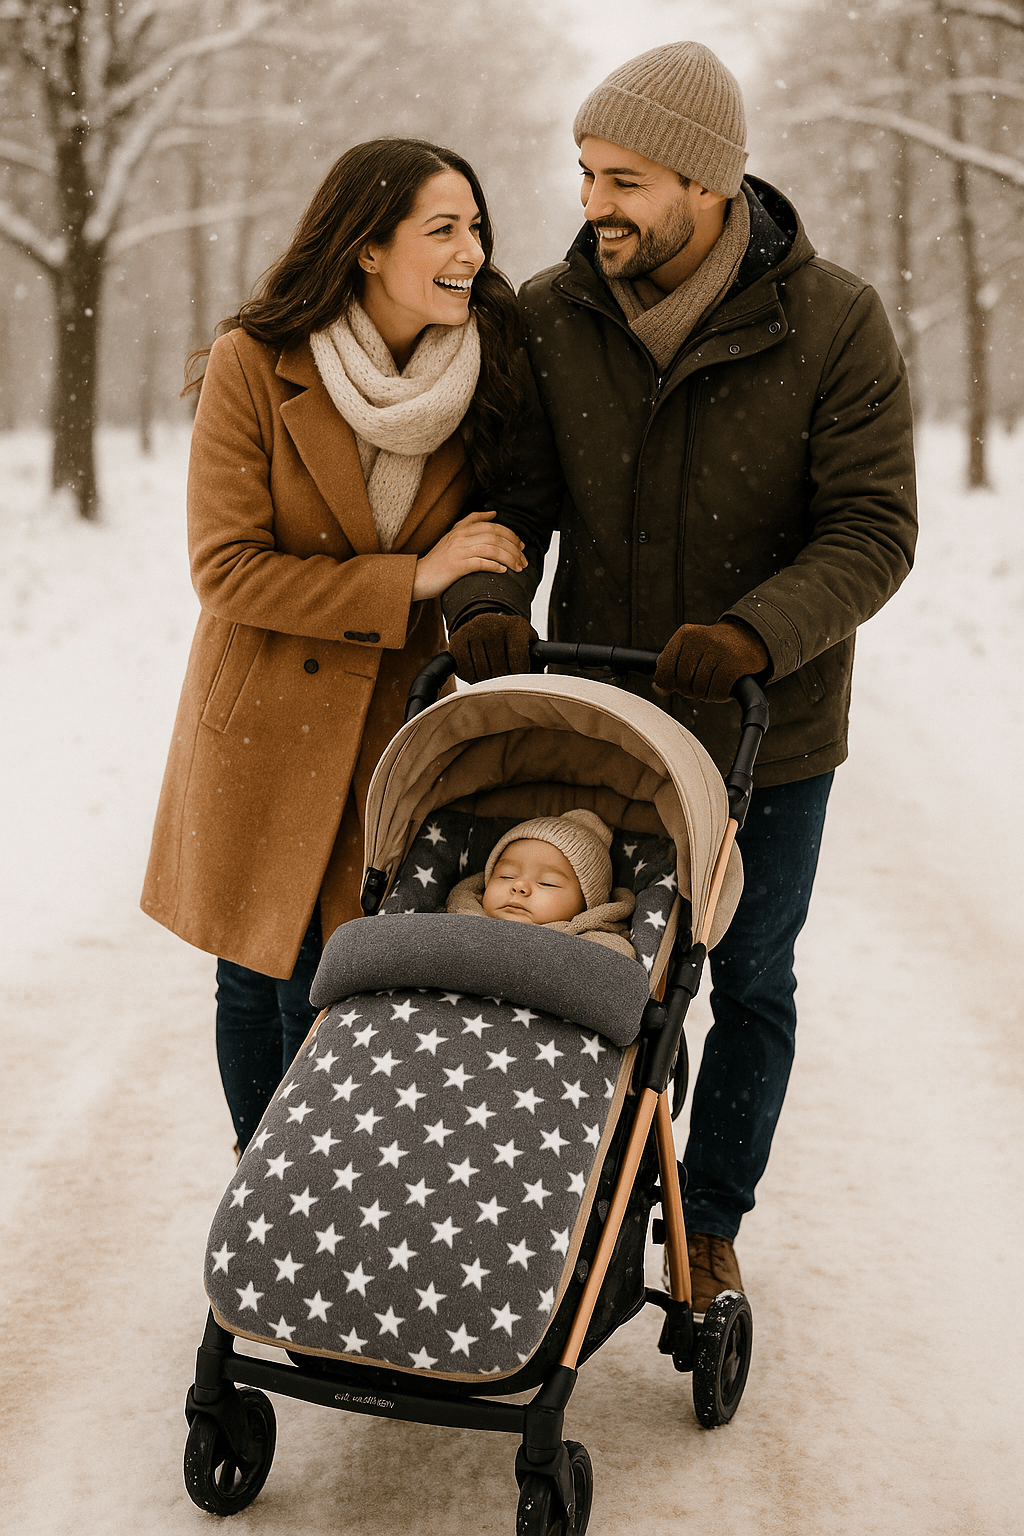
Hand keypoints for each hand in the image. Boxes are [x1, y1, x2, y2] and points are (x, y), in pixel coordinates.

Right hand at [412, 510, 526, 601]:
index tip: (521, 545)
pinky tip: (503, 571)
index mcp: (461, 529)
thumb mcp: (453, 537)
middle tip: (524, 559)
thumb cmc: (438, 561)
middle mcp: (460, 537)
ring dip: (509, 558)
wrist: (418, 577)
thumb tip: (493, 514)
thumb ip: (471, 523)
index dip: (510, 534)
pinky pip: (480, 563)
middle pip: (495, 536)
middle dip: (514, 548)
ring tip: (518, 567)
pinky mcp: (456, 566)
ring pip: (491, 549)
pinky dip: (495, 566)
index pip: (493, 526)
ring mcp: (458, 551)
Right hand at [447, 612, 536, 680]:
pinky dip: (471, 678)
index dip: (520, 675)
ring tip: (492, 680)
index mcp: (515, 625)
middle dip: (504, 682)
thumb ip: (537, 658)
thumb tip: (539, 676)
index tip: (519, 682)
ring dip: (487, 683)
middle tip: (505, 685)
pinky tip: (478, 675)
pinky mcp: (457, 638)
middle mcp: (493, 624)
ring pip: (482, 671)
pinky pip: (465, 669)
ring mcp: (473, 630)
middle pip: (499, 668)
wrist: (486, 623)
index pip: (519, 658)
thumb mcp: (527, 642)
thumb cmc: (511, 640)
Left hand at [654, 620, 769, 701]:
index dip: (670, 684)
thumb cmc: (716, 650)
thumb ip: (671, 668)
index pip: (663, 670)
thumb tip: (658, 688)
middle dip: (691, 690)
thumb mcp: (690, 652)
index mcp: (684, 635)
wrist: (751, 638)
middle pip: (681, 682)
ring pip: (699, 689)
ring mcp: (718, 649)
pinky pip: (717, 691)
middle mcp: (699, 638)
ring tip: (715, 683)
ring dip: (707, 694)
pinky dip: (720, 696)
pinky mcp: (734, 662)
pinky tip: (724, 687)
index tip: (681, 683)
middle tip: (702, 683)